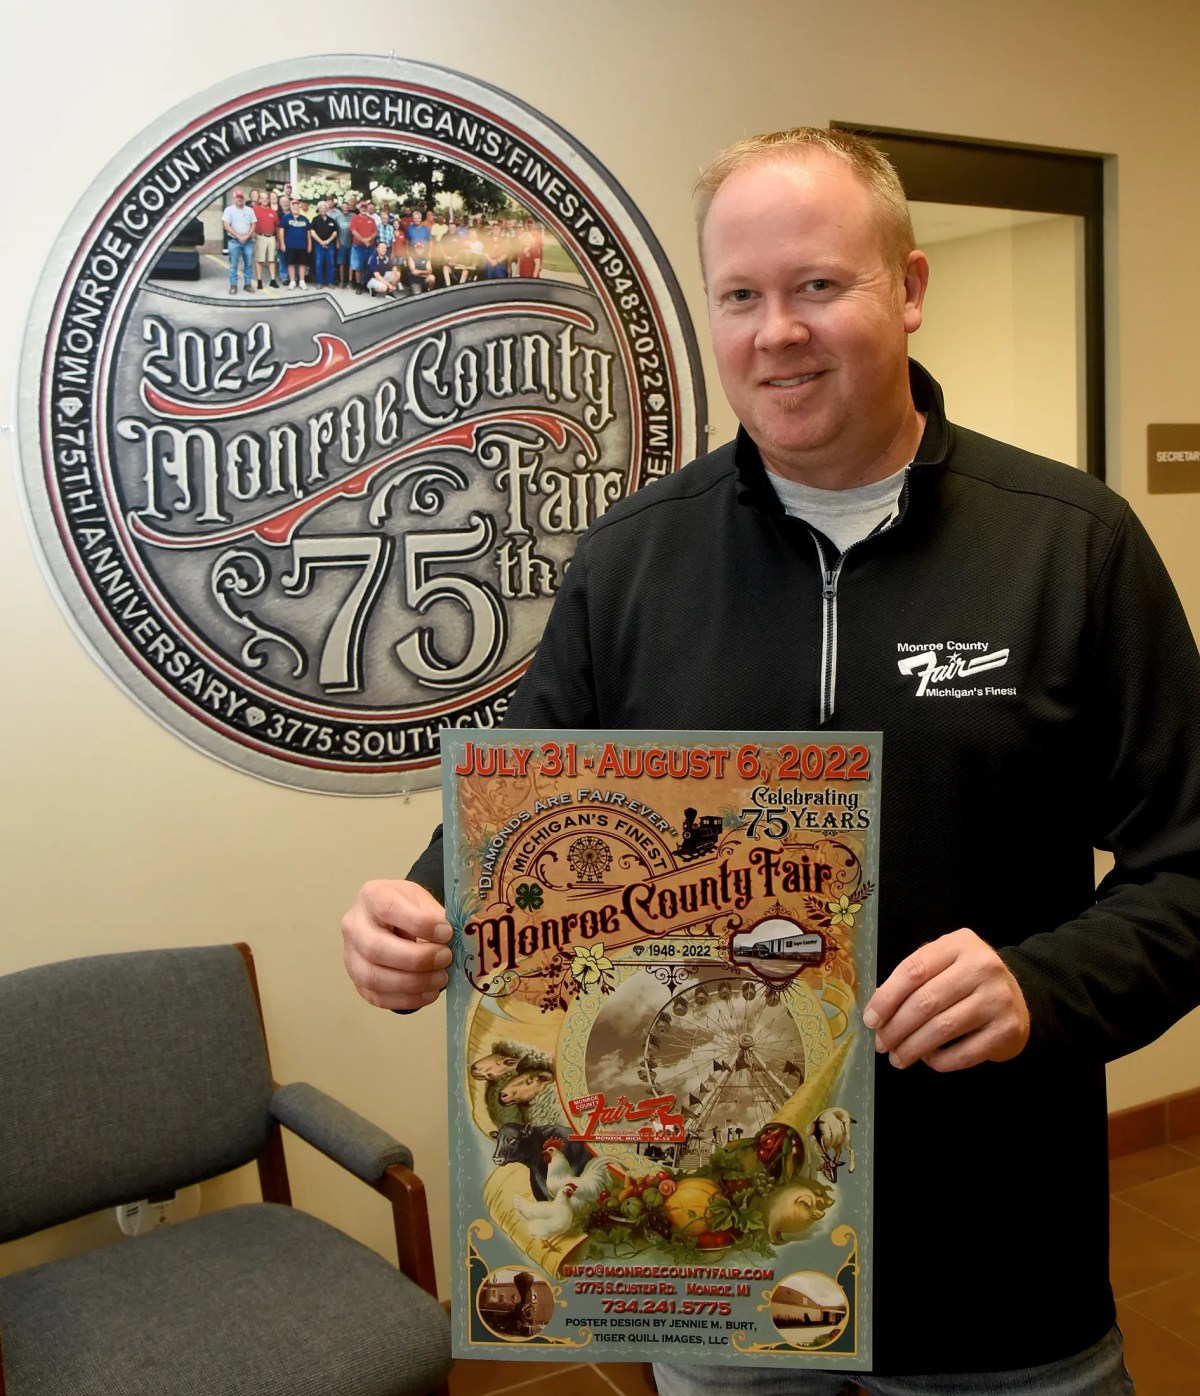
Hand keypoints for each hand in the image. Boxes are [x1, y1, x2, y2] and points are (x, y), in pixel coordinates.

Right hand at [341, 879, 452, 1010]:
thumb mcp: (423, 901)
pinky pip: (377, 996)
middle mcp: (354, 925)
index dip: (419, 923)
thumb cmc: (409, 908)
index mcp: (372, 896)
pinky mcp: (357, 981)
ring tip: (441, 978)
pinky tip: (429, 993)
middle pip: (376, 948)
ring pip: (373, 977)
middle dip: (416, 959)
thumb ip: (437, 918)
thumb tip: (457, 941)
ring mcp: (351, 956)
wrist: (391, 920)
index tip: (446, 932)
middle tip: (446, 958)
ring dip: (412, 983)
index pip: (388, 909)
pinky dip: (406, 999)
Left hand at [863, 928, 1029, 1071]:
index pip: (913, 970)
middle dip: (896, 1028)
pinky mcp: (1007, 1030)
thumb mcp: (942, 965)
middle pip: (925, 1001)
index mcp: (959, 944)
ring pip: (942, 1028)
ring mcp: (998, 998)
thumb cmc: (966, 981)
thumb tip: (877, 1013)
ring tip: (898, 1057)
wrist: (1018, 999)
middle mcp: (982, 967)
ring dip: (912, 1048)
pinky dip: (939, 1061)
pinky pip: (963, 1053)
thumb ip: (912, 980)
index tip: (871, 1020)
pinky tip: (928, 1059)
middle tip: (882, 1044)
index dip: (887, 998)